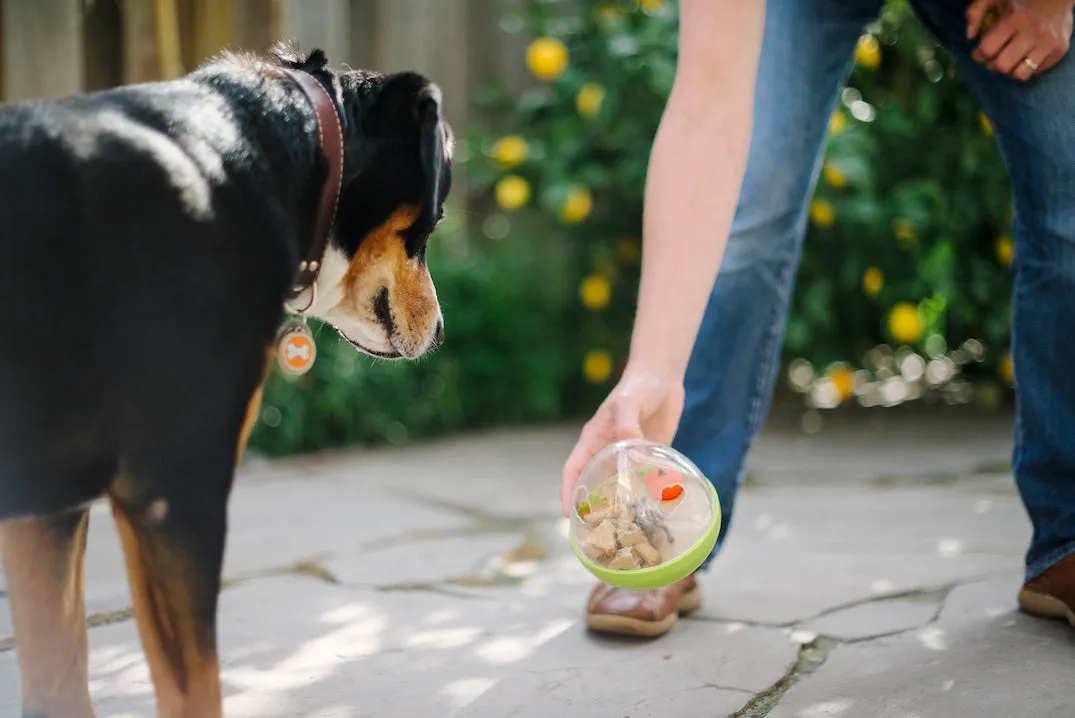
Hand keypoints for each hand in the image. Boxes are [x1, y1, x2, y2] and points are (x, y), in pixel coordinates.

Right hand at [560, 368, 684, 516]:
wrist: (663, 377)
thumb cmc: (638, 386)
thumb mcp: (629, 402)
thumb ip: (627, 424)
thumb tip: (631, 447)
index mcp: (594, 440)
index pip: (574, 469)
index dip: (568, 491)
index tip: (567, 514)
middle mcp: (608, 452)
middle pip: (595, 484)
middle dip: (593, 507)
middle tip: (597, 532)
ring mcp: (629, 457)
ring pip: (620, 487)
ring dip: (621, 505)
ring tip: (625, 530)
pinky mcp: (650, 458)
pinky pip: (646, 481)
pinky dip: (648, 496)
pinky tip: (655, 512)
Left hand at [966, 0, 1073, 80]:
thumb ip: (975, 12)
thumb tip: (970, 37)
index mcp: (1014, 18)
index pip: (987, 49)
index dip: (978, 55)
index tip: (979, 52)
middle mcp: (1033, 31)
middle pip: (1002, 66)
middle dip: (992, 65)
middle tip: (993, 58)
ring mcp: (1048, 42)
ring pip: (1020, 74)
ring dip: (1010, 71)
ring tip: (1008, 60)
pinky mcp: (1060, 49)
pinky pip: (1036, 72)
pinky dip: (1027, 69)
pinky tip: (1024, 57)